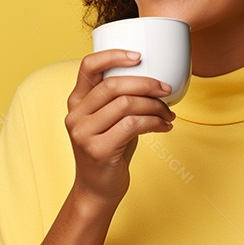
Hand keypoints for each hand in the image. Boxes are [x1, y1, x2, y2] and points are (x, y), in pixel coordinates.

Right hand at [64, 49, 175, 205]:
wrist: (98, 189)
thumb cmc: (109, 150)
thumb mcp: (107, 120)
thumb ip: (117, 99)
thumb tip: (153, 78)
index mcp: (76, 102)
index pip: (88, 66)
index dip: (113, 56)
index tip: (139, 56)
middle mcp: (75, 115)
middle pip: (113, 85)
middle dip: (146, 84)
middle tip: (166, 89)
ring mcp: (84, 133)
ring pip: (126, 105)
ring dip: (154, 106)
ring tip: (168, 113)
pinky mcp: (99, 150)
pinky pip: (133, 125)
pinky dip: (154, 122)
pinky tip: (164, 126)